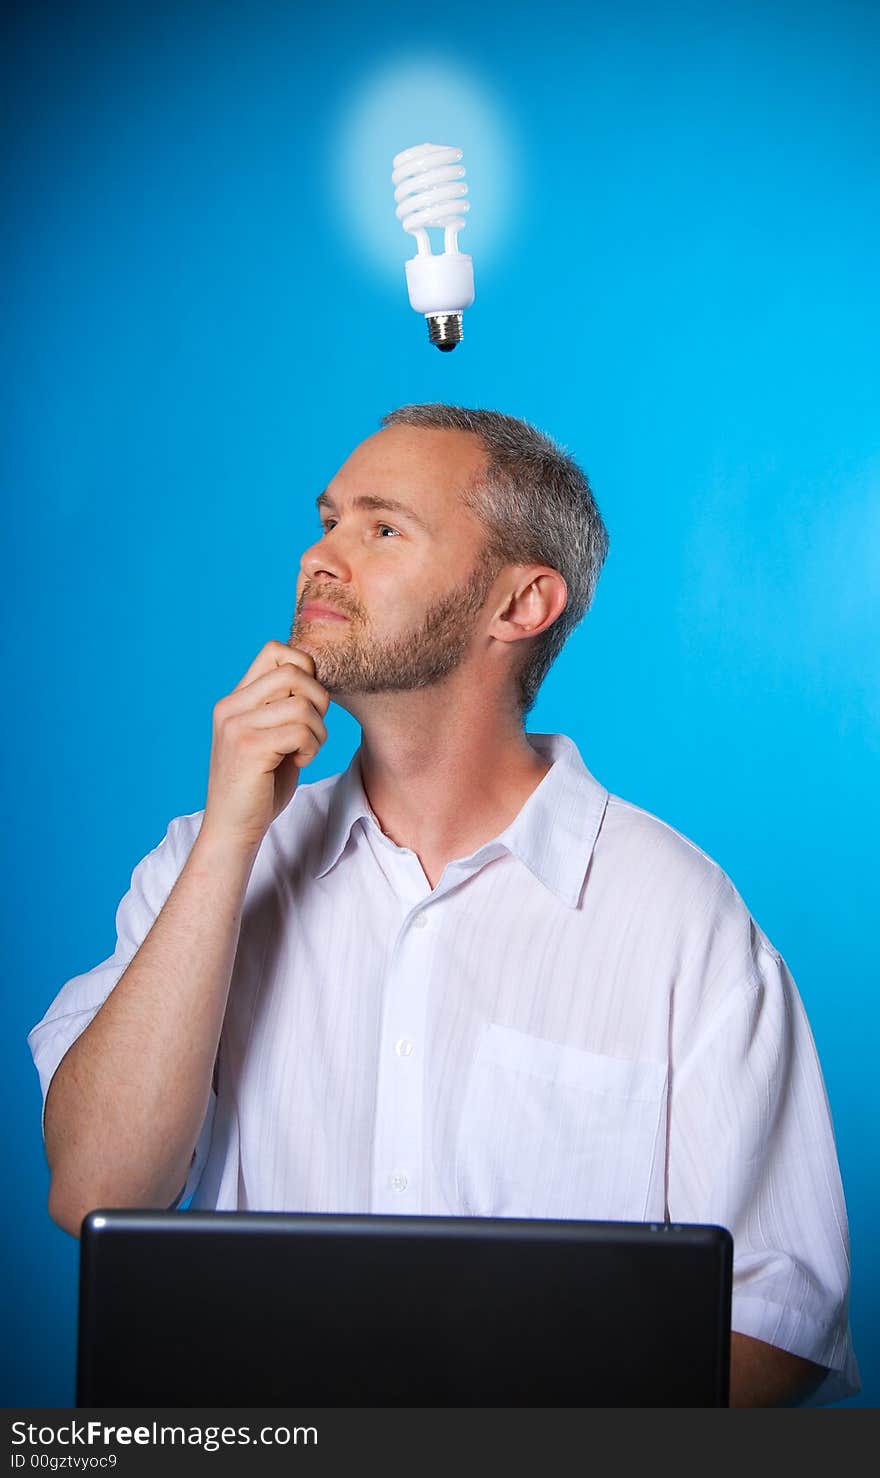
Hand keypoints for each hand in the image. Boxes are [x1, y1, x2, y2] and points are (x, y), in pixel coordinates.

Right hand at [201, 641, 329, 853]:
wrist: (233, 829)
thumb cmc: (259, 786)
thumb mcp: (270, 737)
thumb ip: (282, 707)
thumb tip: (315, 676)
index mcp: (234, 700)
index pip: (274, 651)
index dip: (305, 669)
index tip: (308, 703)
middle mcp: (230, 707)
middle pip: (294, 671)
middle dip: (319, 699)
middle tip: (313, 729)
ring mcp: (237, 725)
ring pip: (302, 704)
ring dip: (318, 730)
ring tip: (306, 750)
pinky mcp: (249, 747)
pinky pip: (301, 730)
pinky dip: (312, 747)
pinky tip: (300, 763)